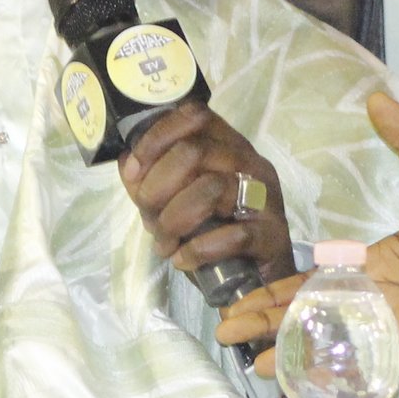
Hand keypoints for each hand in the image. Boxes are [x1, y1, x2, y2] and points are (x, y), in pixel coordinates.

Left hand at [119, 101, 293, 284]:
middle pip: (195, 150)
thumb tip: (126, 161)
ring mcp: (266, 198)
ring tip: (165, 244)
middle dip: (158, 186)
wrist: (256, 282)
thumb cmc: (215, 236)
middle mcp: (250, 164)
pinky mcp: (272, 235)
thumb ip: (152, 181)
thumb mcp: (177, 203)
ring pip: (212, 188)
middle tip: (149, 217)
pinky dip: (198, 250)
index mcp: (229, 147)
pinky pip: (233, 235)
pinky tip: (183, 260)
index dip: (158, 136)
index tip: (135, 169)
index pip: (195, 115)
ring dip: (174, 220)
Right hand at [216, 92, 398, 373]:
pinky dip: (349, 369)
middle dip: (270, 323)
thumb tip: (377, 98)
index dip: (277, 291)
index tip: (236, 299)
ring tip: (256, 363)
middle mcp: (385, 297)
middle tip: (225, 331)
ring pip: (339, 342)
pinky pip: (381, 360)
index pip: (316, 279)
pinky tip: (317, 380)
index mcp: (381, 261)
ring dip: (299, 351)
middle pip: (315, 314)